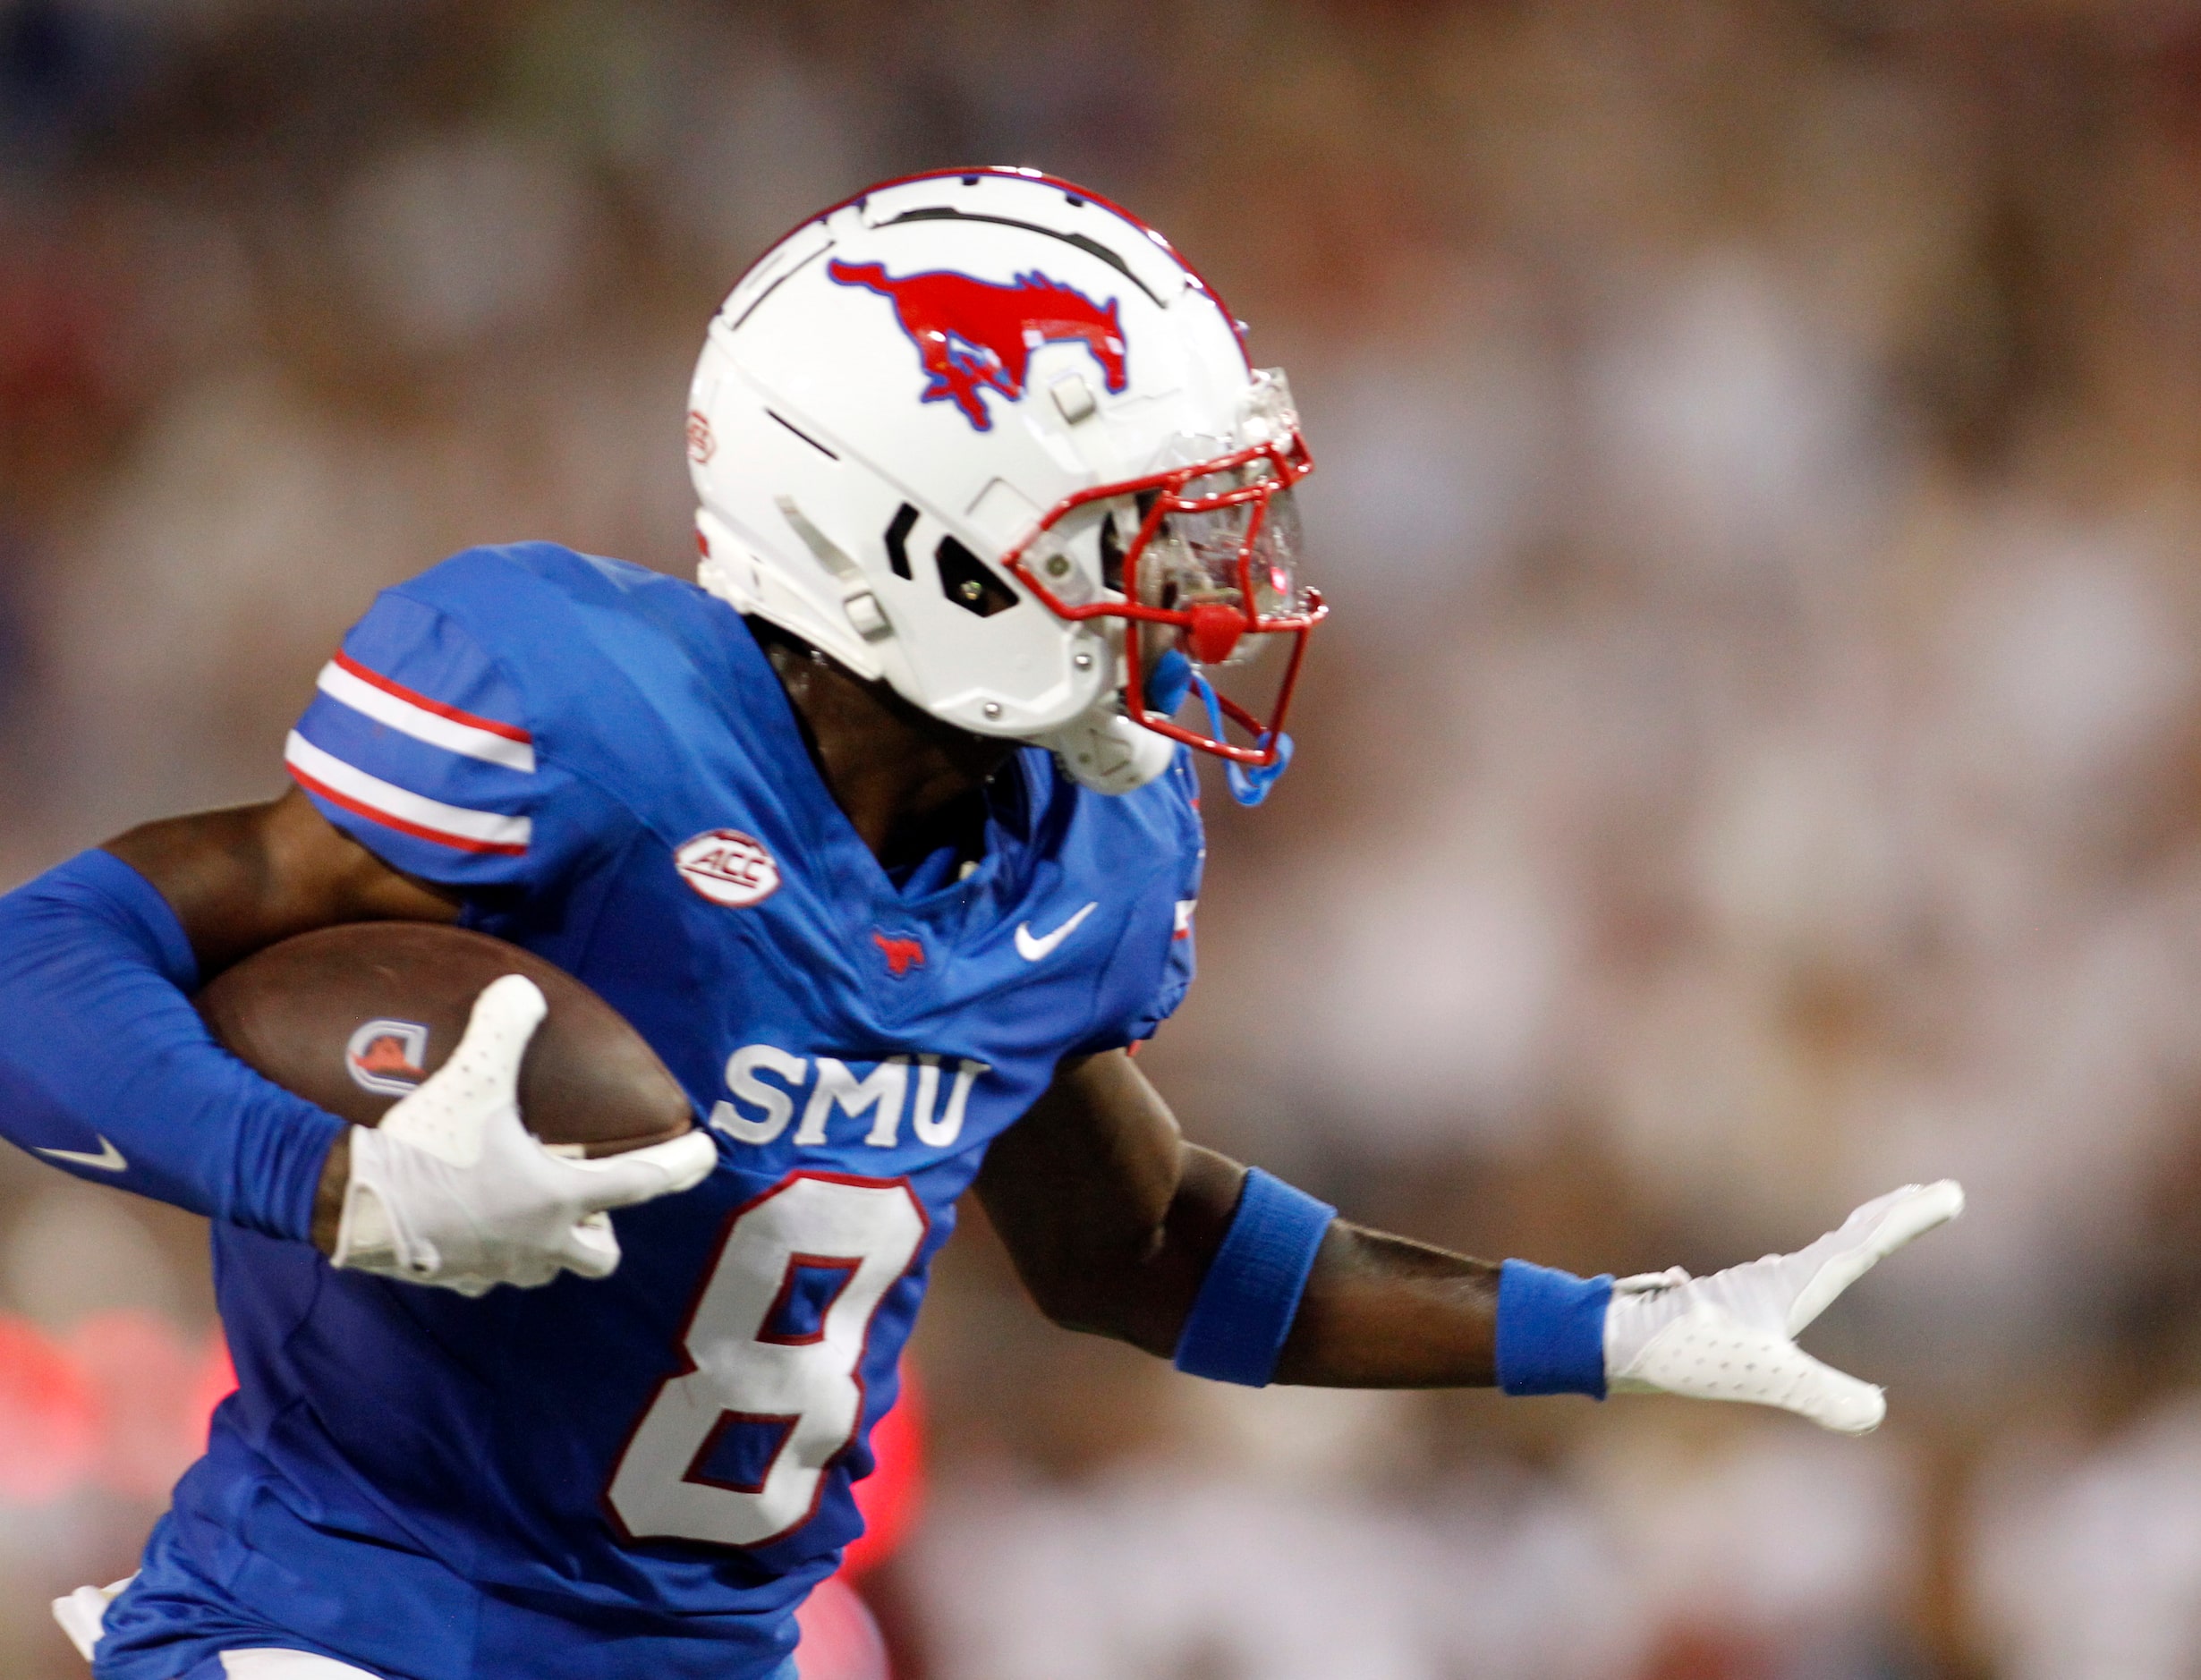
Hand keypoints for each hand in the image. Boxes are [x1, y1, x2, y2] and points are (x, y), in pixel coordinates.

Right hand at [329, 974, 717, 1294]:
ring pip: (546, 1267)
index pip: (643, 1182)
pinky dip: (493, 1249)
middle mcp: (540, 1243)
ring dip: (549, 1241)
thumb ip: (505, 1030)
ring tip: (528, 1202)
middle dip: (603, 1227)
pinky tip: (470, 1219)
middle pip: (600, 1253)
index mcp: (560, 1197)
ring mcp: (498, 1269)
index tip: (706, 1155)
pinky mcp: (455, 1280)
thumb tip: (523, 989)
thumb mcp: (471, 1079)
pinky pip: (490, 1271)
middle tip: (588, 1194)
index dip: (680, 1165)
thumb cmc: (423, 1146)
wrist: (349, 1205)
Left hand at [1604, 1180, 1963, 1433]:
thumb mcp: (1761, 1375)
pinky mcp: (1735, 1312)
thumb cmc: (1683, 1351)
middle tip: (1934, 1192)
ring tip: (1880, 1221)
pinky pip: (1794, 1277)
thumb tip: (1876, 1412)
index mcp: (1791, 1283)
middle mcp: (1776, 1278)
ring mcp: (1755, 1292)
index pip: (1865, 1244)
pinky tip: (1802, 1276)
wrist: (1611, 1340)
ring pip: (1820, 1252)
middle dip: (1893, 1215)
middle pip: (1849, 1237)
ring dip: (1858, 1234)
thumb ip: (1819, 1394)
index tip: (1951, 1192)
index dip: (1909, 1220)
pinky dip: (1819, 1264)